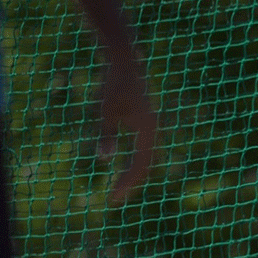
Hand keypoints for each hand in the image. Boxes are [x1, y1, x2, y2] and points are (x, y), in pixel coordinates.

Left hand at [97, 52, 158, 203]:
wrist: (124, 60)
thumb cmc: (112, 84)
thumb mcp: (104, 111)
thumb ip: (106, 135)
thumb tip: (104, 159)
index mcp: (147, 131)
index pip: (139, 166)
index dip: (127, 183)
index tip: (113, 197)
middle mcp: (153, 131)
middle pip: (145, 165)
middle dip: (131, 182)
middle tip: (115, 197)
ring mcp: (151, 127)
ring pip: (146, 158)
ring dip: (134, 173)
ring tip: (120, 186)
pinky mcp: (146, 122)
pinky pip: (143, 149)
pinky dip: (135, 161)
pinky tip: (124, 167)